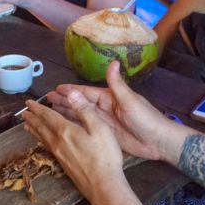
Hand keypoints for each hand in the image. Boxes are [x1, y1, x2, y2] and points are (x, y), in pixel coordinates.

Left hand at [22, 88, 127, 204]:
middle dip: (32, 118)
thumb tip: (71, 93)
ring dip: (33, 130)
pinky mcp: (62, 163)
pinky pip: (47, 146)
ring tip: (26, 125)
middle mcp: (58, 142)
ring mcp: (59, 154)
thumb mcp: (100, 128)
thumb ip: (84, 110)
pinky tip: (42, 141)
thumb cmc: (105, 156)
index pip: (47, 116)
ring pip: (42, 138)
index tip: (29, 103)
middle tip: (23, 112)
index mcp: (65, 131)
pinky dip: (40, 140)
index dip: (38, 108)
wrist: (102, 185)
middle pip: (41, 127)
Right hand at [47, 61, 184, 162]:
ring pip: (80, 115)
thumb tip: (112, 62)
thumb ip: (117, 84)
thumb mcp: (130, 100)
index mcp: (109, 97)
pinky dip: (75, 126)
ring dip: (66, 113)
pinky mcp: (105, 135)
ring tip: (50, 112)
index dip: (70, 90)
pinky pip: (86, 128)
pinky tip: (64, 127)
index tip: (56, 89)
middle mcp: (104, 108)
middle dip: (64, 101)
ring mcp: (104, 122)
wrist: (158, 142)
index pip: (85, 92)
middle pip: (80, 103)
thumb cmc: (146, 119)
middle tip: (46, 100)